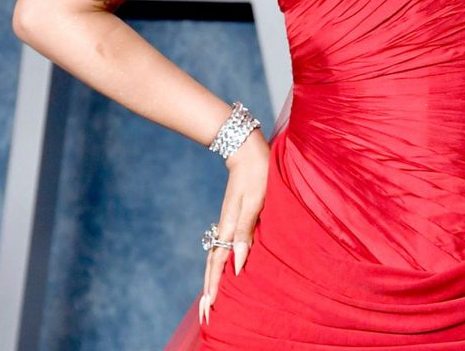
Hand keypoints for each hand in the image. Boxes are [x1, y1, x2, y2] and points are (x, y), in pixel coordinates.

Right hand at [199, 130, 270, 325]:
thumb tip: (238, 265)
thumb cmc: (259, 173)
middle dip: (209, 290)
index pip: (219, 264)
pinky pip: (222, 246)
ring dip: (212, 279)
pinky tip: (223, 268)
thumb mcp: (256, 201)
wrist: (247, 149)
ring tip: (209, 299)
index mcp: (231, 227)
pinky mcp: (232, 217)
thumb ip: (246, 232)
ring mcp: (228, 222)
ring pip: (216, 256)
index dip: (215, 287)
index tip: (210, 309)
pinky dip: (219, 263)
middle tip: (205, 315)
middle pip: (213, 264)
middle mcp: (226, 227)